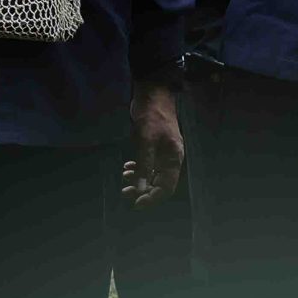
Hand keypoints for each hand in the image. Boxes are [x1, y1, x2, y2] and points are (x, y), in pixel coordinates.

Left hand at [124, 80, 184, 205]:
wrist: (152, 94)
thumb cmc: (152, 116)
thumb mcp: (146, 141)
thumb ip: (145, 166)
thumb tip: (141, 189)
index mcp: (174, 159)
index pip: (166, 187)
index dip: (153, 198)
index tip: (136, 203)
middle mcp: (170, 159)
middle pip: (159, 183)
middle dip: (142, 190)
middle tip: (125, 192)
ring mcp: (162, 153)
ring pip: (151, 175)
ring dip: (138, 179)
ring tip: (124, 178)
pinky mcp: (154, 147)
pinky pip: (147, 164)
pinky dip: (137, 168)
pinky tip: (127, 166)